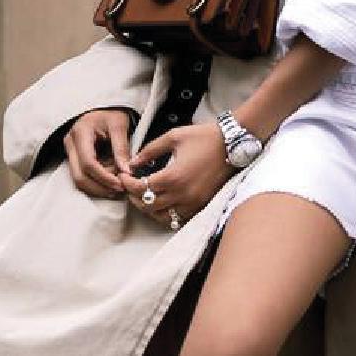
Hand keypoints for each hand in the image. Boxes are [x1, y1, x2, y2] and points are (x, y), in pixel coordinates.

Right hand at [63, 108, 134, 198]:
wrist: (102, 108)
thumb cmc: (110, 113)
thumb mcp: (119, 126)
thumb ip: (122, 149)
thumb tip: (126, 172)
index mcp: (80, 133)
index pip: (88, 163)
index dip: (104, 177)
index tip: (120, 184)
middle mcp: (70, 144)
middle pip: (79, 176)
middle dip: (100, 187)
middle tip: (119, 190)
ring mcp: (70, 152)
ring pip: (79, 180)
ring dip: (99, 186)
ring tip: (118, 184)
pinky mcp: (75, 158)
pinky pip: (83, 176)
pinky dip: (98, 181)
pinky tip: (111, 179)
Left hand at [117, 123, 234, 225]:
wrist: (232, 144)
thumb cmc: (204, 137)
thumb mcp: (173, 137)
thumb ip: (150, 151)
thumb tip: (133, 162)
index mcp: (173, 177)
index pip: (141, 188)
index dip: (128, 183)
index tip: (124, 176)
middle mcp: (183, 194)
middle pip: (148, 206)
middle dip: (134, 197)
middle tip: (129, 187)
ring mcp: (193, 202)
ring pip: (163, 216)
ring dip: (149, 208)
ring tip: (143, 196)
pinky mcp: (202, 205)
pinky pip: (179, 218)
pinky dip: (166, 213)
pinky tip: (162, 202)